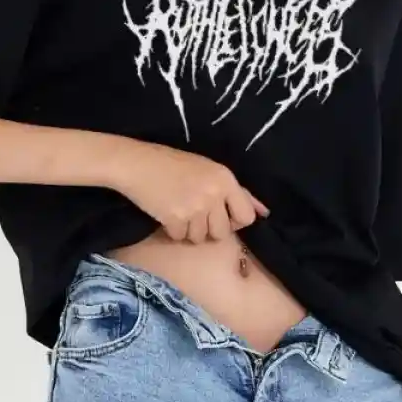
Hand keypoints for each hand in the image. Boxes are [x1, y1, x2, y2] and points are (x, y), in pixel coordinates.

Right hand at [113, 139, 269, 243]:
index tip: (222, 216)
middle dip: (209, 229)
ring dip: (189, 230)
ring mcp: (194, 207)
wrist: (137, 164)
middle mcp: (213, 193)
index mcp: (225, 179)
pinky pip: (181, 237)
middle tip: (195, 212)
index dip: (234, 221)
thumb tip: (264, 213)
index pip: (246, 217)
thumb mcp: (210, 171)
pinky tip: (166, 213)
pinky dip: (173, 231)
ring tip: (179, 210)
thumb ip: (239, 193)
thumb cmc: (174, 165)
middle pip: (222, 233)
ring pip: (200, 238)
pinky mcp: (175, 218)